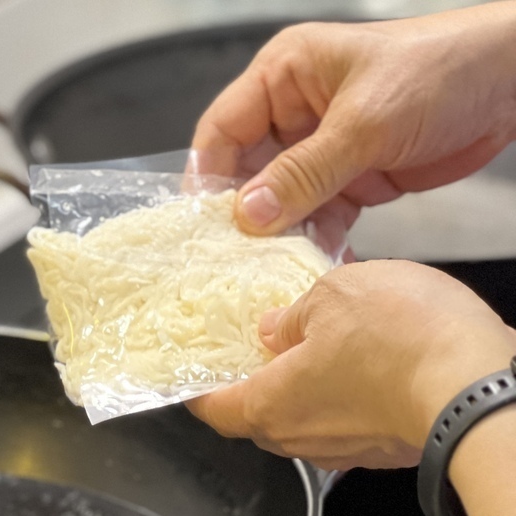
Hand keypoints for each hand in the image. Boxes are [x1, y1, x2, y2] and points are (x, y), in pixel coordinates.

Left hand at [187, 260, 515, 470]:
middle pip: (257, 416)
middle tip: (260, 346)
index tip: (195, 373)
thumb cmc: (403, 341)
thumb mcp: (333, 296)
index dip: (198, 390)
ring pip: (305, 418)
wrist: (480, 389)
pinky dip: (345, 396)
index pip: (213, 410)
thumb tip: (277, 329)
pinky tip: (364, 361)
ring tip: (321, 343)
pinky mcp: (383, 449)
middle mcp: (299, 440)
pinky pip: (347, 422)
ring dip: (304, 386)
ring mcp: (343, 450)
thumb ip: (294, 315)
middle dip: (255, 381)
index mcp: (268, 407)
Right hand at [190, 5, 515, 236]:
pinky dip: (315, 244)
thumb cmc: (441, 71)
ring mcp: (320, 150)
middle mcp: (294, 113)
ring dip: (278, 237)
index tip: (201, 226)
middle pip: (245, 173)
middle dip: (242, 217)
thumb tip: (246, 216)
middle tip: (232, 260)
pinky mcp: (348, 180)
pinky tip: (312, 268)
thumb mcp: (364, 122)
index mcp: (285, 75)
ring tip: (269, 272)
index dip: (207, 177)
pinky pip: (316, 219)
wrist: (510, 85)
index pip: (222, 130)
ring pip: (279, 203)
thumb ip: (303, 172)